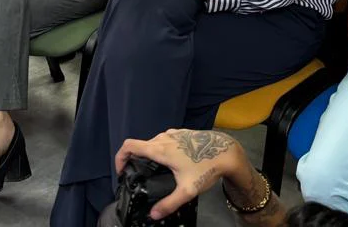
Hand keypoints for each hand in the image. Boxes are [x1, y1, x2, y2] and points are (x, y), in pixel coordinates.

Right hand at [114, 130, 244, 220]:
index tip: (121, 171)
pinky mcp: (182, 133)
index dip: (119, 157)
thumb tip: (153, 215)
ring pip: (153, 143)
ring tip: (154, 171)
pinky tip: (171, 164)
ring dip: (149, 155)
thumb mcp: (187, 190)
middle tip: (137, 176)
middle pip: (140, 146)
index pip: (129, 146)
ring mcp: (173, 134)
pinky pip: (165, 140)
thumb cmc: (206, 168)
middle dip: (135, 160)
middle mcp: (163, 138)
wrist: (227, 152)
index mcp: (159, 149)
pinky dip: (161, 150)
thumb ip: (169, 204)